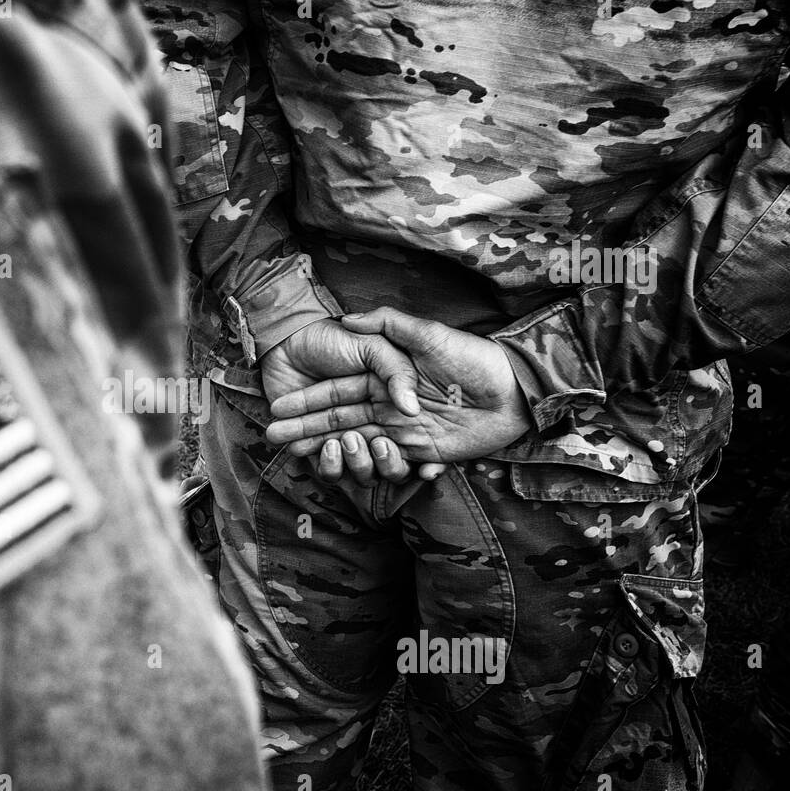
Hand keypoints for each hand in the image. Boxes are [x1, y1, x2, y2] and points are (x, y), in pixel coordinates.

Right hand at [265, 308, 532, 464]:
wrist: (516, 391)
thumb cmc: (473, 358)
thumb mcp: (430, 334)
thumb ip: (388, 324)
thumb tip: (348, 316)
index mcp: (383, 381)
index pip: (335, 395)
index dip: (306, 405)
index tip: (276, 412)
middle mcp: (388, 408)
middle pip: (339, 423)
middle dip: (305, 432)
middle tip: (274, 439)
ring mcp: (405, 432)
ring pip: (361, 448)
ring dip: (337, 455)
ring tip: (315, 459)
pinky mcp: (426, 453)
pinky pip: (396, 468)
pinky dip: (378, 472)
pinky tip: (350, 474)